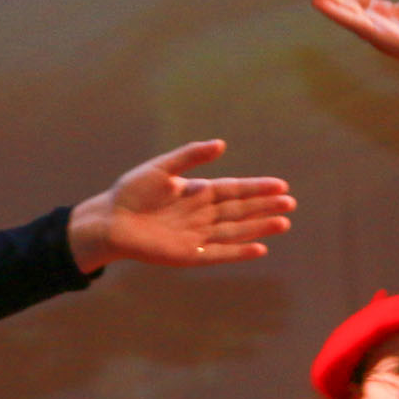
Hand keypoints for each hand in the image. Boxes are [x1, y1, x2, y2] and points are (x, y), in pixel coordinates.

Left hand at [66, 141, 294, 272]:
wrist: (108, 220)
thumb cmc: (131, 192)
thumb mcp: (161, 168)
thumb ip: (190, 157)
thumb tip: (221, 144)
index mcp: (199, 193)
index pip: (235, 190)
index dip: (257, 188)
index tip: (281, 185)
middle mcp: (203, 215)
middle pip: (241, 211)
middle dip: (265, 207)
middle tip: (291, 203)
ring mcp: (197, 235)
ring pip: (236, 231)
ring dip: (259, 228)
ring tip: (283, 223)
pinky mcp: (188, 254)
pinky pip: (219, 253)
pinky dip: (238, 252)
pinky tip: (259, 248)